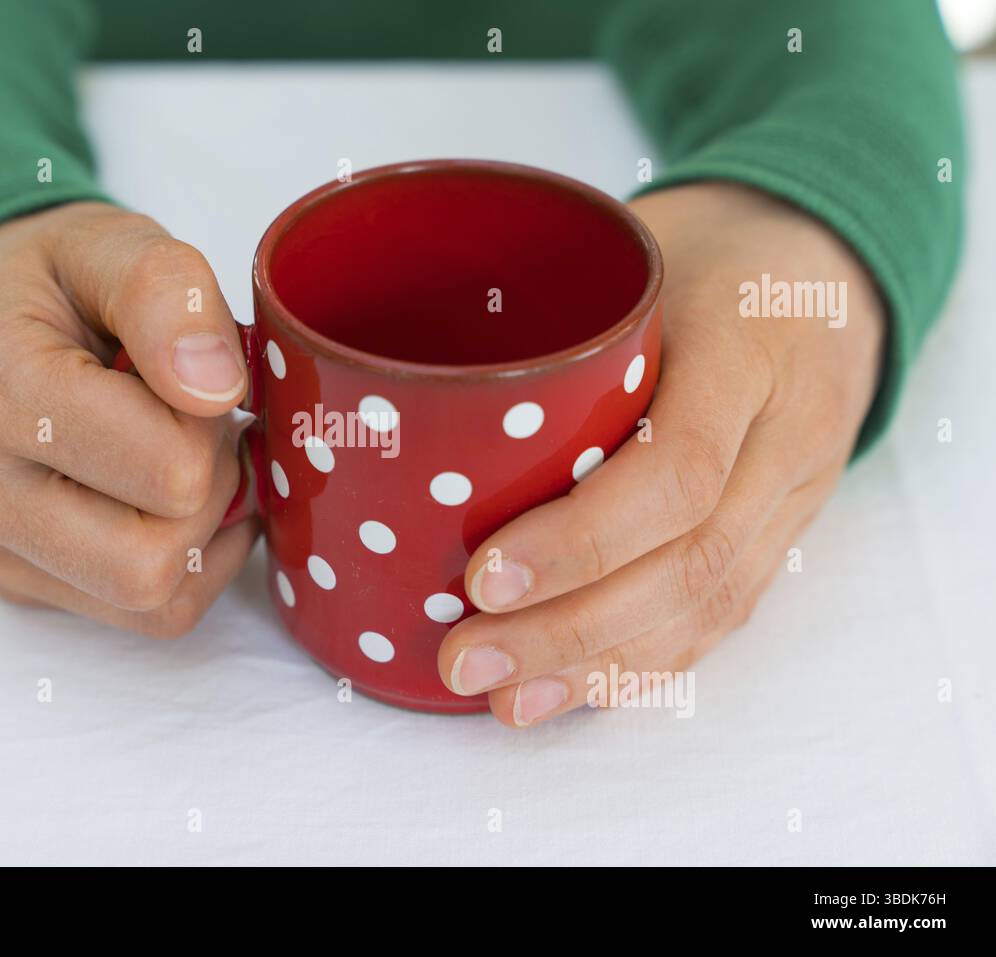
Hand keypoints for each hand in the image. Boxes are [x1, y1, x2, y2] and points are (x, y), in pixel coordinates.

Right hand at [0, 202, 258, 635]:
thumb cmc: (57, 281)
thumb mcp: (114, 242)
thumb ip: (167, 295)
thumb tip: (215, 389)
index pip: (166, 470)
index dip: (213, 424)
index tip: (195, 379)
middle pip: (150, 561)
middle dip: (209, 494)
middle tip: (199, 429)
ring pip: (149, 602)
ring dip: (202, 535)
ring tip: (184, 460)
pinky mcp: (8, 582)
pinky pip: (139, 618)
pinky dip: (187, 568)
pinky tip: (176, 504)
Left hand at [437, 183, 885, 726]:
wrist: (822, 257)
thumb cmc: (705, 248)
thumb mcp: (636, 246)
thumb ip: (551, 318)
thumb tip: (404, 390)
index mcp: (748, 349)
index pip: (678, 472)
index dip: (580, 540)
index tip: (481, 576)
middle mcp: (787, 436)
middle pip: (690, 564)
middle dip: (570, 630)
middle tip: (466, 659)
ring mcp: (796, 493)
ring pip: (708, 606)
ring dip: (600, 664)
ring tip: (505, 697)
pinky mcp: (782, 529)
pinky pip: (723, 613)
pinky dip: (645, 662)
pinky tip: (574, 690)